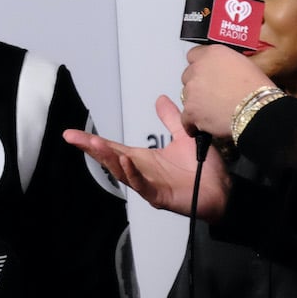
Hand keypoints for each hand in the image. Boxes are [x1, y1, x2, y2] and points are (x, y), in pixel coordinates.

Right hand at [63, 95, 229, 219]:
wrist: (224, 191)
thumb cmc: (205, 169)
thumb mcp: (184, 137)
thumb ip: (170, 120)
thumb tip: (160, 99)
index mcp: (143, 159)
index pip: (113, 147)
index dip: (92, 140)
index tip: (71, 133)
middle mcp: (141, 172)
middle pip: (110, 159)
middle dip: (91, 148)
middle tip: (73, 137)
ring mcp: (149, 186)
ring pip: (122, 173)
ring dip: (108, 159)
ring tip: (96, 145)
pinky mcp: (160, 197)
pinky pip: (143, 187)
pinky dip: (132, 175)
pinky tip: (125, 162)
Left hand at [180, 45, 273, 137]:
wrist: (257, 109)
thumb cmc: (257, 89)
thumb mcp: (243, 64)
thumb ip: (224, 64)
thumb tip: (220, 71)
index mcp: (212, 54)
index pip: (194, 55)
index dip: (200, 67)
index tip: (205, 74)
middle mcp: (198, 68)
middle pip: (188, 76)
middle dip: (197, 85)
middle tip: (211, 94)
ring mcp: (191, 89)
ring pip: (186, 96)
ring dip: (196, 103)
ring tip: (212, 111)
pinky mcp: (190, 110)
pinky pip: (185, 118)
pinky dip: (192, 123)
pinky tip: (200, 126)